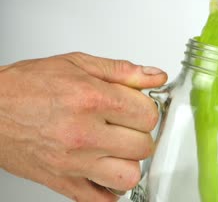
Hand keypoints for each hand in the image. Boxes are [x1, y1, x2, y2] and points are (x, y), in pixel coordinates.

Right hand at [0, 52, 166, 200]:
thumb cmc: (27, 87)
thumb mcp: (77, 64)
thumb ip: (122, 70)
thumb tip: (156, 76)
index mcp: (91, 99)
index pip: (148, 114)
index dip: (146, 110)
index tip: (137, 108)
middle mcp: (83, 132)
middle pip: (143, 145)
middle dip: (141, 134)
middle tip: (127, 127)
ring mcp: (73, 162)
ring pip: (129, 176)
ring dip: (129, 162)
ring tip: (118, 149)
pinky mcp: (62, 182)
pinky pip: (102, 200)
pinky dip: (110, 190)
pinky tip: (105, 171)